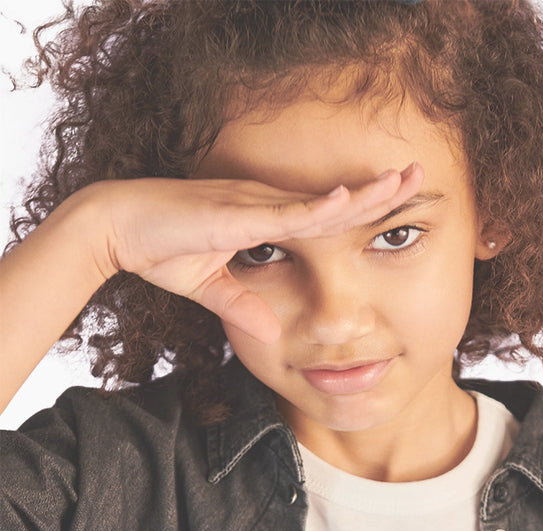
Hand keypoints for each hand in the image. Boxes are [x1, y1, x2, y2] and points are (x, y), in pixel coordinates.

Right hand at [96, 165, 423, 341]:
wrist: (116, 230)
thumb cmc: (159, 249)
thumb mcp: (210, 287)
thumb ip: (241, 305)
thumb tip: (267, 334)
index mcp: (264, 219)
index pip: (325, 216)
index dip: (362, 209)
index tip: (397, 206)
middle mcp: (266, 205)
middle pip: (334, 200)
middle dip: (378, 190)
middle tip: (418, 176)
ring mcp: (253, 205)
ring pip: (319, 200)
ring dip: (362, 192)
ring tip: (401, 180)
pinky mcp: (234, 214)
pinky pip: (284, 213)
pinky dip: (316, 208)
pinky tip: (346, 200)